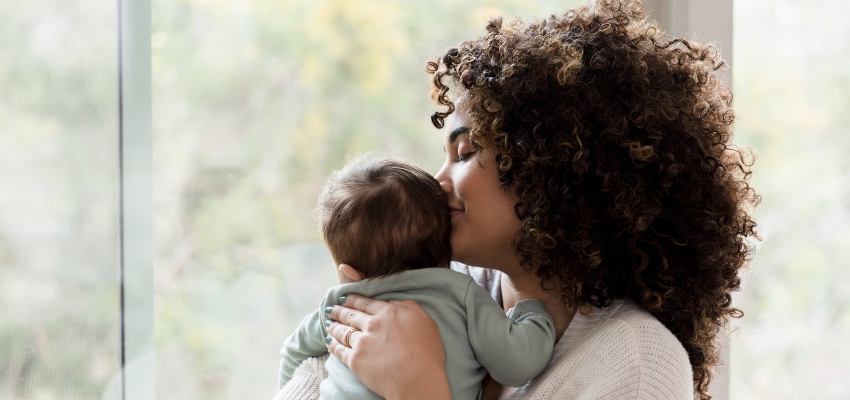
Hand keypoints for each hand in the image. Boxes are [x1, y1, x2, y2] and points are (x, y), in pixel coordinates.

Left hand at [325, 294, 450, 399]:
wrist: (417, 380)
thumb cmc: (427, 353)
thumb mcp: (426, 321)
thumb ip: (410, 307)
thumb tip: (394, 301)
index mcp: (389, 313)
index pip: (366, 303)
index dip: (353, 299)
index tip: (345, 298)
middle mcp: (372, 324)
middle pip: (351, 315)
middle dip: (339, 311)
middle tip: (331, 309)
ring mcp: (361, 342)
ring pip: (342, 331)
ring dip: (333, 326)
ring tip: (328, 324)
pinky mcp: (355, 360)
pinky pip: (339, 350)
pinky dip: (332, 344)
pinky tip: (328, 341)